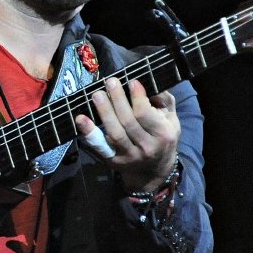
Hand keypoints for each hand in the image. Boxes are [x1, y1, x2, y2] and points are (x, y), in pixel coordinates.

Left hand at [76, 77, 179, 191]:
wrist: (154, 170)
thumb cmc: (162, 136)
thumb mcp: (171, 118)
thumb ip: (163, 100)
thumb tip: (147, 81)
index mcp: (162, 134)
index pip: (146, 115)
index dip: (137, 97)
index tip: (131, 81)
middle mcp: (146, 147)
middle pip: (128, 122)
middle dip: (118, 100)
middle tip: (110, 82)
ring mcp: (129, 155)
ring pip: (114, 133)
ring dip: (104, 112)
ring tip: (97, 94)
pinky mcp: (114, 160)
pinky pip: (100, 146)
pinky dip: (90, 133)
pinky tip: (81, 119)